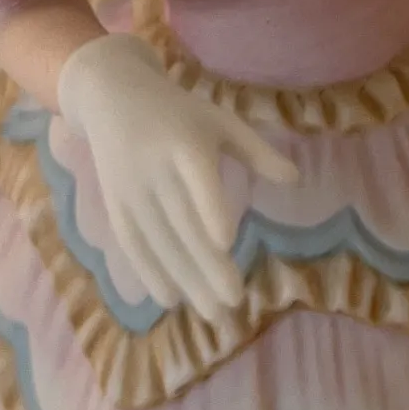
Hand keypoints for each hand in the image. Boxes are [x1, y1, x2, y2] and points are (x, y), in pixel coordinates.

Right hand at [57, 34, 297, 323]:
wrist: (112, 97)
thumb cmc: (178, 113)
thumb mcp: (219, 121)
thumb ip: (256, 151)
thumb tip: (296, 179)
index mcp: (186, 143)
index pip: (198, 178)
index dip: (209, 208)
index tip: (225, 241)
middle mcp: (155, 169)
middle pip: (182, 222)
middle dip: (206, 265)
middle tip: (234, 301)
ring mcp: (132, 190)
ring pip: (159, 242)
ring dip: (185, 279)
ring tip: (213, 312)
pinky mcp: (116, 205)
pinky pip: (133, 245)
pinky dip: (149, 273)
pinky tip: (171, 299)